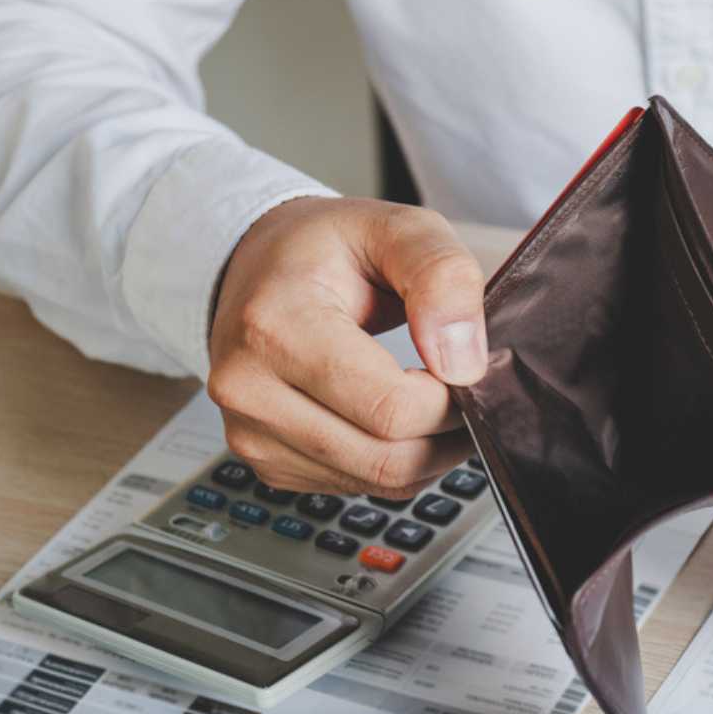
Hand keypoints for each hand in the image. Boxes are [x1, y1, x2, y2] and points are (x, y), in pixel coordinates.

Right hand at [207, 197, 485, 496]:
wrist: (261, 267)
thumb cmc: (328, 247)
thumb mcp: (397, 226)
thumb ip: (442, 277)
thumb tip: (464, 365)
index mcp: (273, 326)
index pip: (390, 408)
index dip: (450, 400)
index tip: (463, 365)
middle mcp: (247, 389)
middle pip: (385, 458)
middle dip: (446, 433)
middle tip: (464, 391)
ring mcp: (250, 433)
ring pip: (375, 482)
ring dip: (427, 453)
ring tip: (437, 400)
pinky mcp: (265, 462)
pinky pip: (357, 487)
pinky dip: (395, 462)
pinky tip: (398, 418)